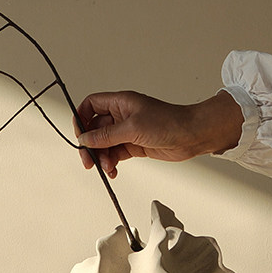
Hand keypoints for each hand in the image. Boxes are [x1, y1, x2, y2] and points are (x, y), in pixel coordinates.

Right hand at [74, 90, 242, 178]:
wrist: (191, 135)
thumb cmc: (169, 122)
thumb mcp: (133, 128)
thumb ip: (107, 135)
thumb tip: (86, 139)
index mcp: (120, 102)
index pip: (91, 105)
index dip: (82, 119)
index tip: (81, 136)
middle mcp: (122, 115)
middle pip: (95, 128)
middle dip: (90, 145)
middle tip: (88, 160)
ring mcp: (128, 131)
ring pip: (104, 144)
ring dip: (102, 157)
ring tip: (107, 167)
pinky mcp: (134, 145)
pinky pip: (115, 154)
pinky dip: (111, 163)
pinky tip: (113, 170)